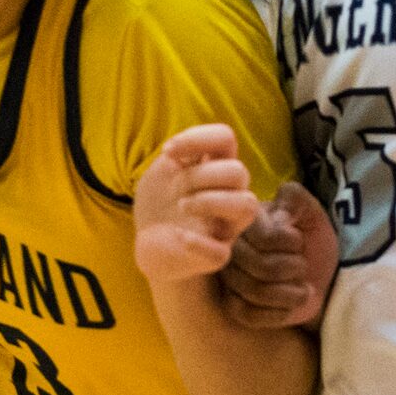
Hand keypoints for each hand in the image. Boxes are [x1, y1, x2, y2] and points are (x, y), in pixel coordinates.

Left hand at [134, 125, 259, 285]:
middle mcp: (230, 193)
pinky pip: (220, 253)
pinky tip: (179, 236)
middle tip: (175, 189)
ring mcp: (227, 226)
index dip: (198, 138)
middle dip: (200, 175)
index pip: (225, 138)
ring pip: (247, 206)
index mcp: (217, 167)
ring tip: (182, 206)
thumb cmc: (160, 201)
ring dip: (210, 201)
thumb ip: (176, 155)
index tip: (167, 153)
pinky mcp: (216, 256)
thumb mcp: (162, 171)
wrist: (149, 242)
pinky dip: (198, 243)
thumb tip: (179, 149)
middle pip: (238, 172)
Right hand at [219, 182, 339, 331]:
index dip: (291, 243)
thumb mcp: (311, 212)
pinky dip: (278, 312)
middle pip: (261, 266)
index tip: (300, 241)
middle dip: (294, 268)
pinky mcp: (233, 305)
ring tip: (304, 288)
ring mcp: (229, 278)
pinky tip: (292, 304)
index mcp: (246, 221)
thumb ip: (295, 199)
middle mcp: (231, 248)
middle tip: (304, 266)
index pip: (266, 237)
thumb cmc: (310, 239)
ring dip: (291, 293)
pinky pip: (248, 314)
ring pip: (256, 292)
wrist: (316, 275)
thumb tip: (277, 215)